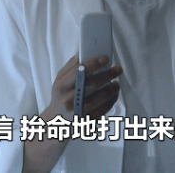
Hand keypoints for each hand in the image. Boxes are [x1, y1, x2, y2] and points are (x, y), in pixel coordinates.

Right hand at [22, 56, 121, 172]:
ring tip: (117, 83)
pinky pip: (102, 111)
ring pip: (100, 99)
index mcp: (61, 86)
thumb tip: (82, 51)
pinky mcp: (86, 122)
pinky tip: (113, 95)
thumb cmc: (61, 97)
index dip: (93, 64)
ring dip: (112, 89)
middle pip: (92, 85)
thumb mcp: (59, 80)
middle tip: (118, 69)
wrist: (56, 122)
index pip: (79, 72)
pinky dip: (111, 101)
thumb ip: (71, 66)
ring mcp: (77, 112)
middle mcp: (68, 100)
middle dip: (108, 75)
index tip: (105, 59)